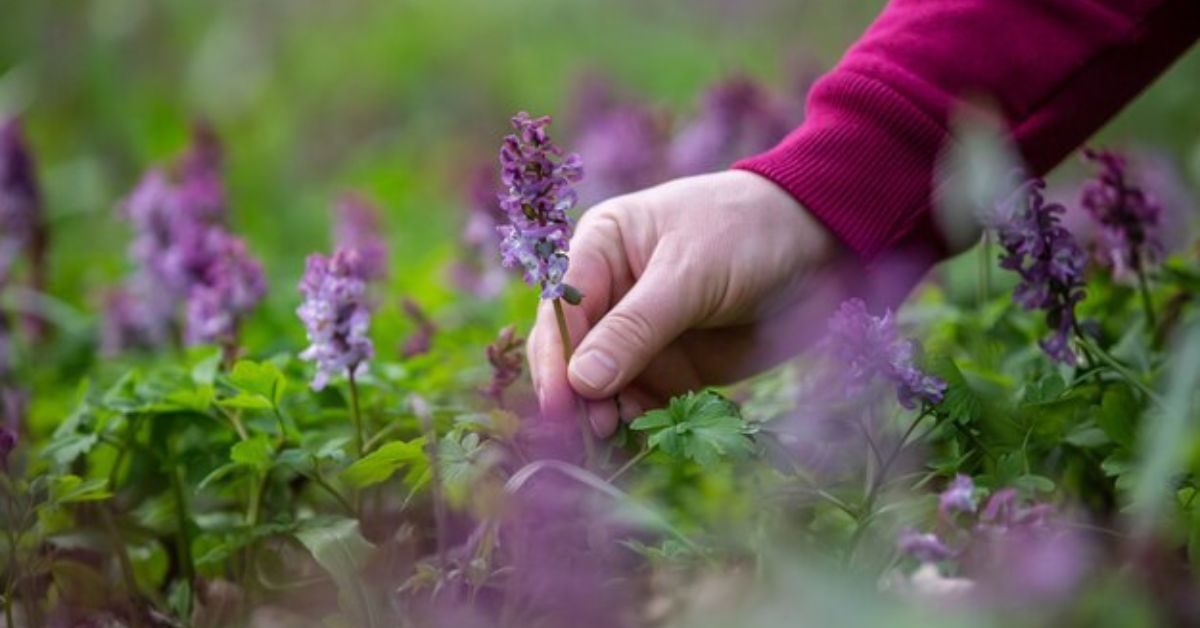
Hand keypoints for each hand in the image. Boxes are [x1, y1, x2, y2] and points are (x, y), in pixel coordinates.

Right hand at [528, 170, 853, 436]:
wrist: (819, 244)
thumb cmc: (747, 232)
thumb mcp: (689, 273)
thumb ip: (635, 328)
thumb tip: (582, 382)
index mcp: (600, 248)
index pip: (562, 310)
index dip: (556, 358)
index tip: (560, 405)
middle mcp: (611, 292)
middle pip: (574, 353)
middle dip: (577, 393)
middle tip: (589, 434)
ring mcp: (640, 334)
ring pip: (604, 384)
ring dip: (607, 413)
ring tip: (619, 439)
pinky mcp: (672, 366)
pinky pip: (643, 400)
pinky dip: (641, 421)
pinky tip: (648, 435)